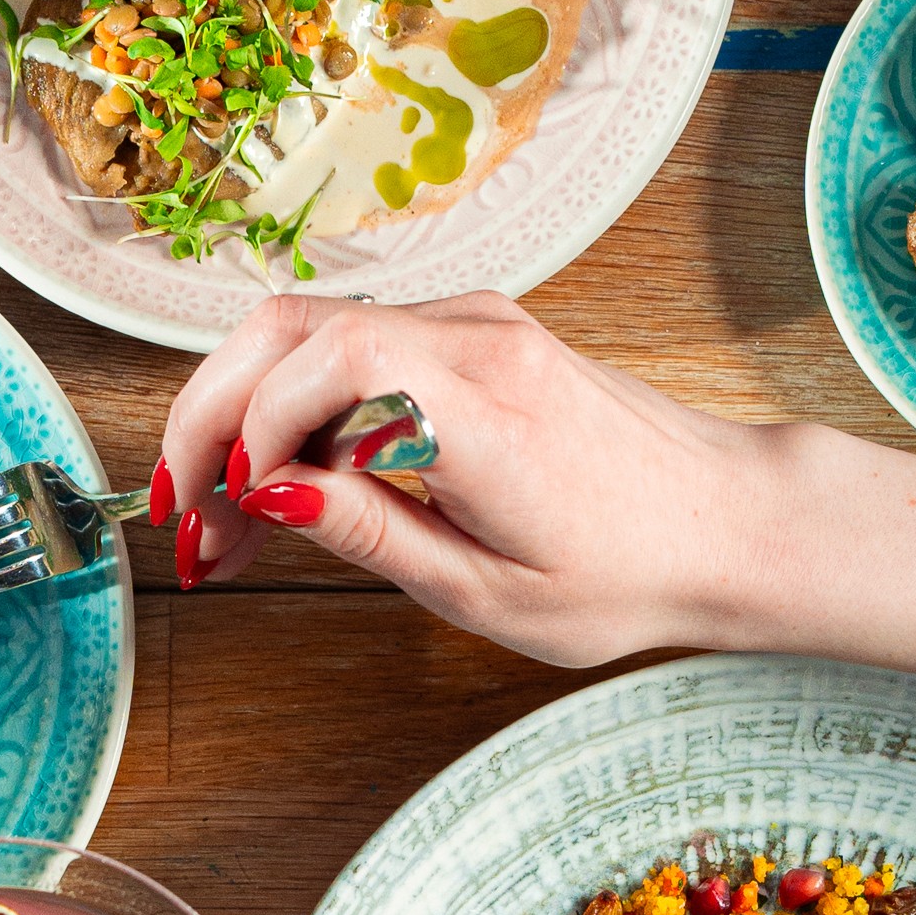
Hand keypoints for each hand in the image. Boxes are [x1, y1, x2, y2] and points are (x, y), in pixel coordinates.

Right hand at [150, 296, 915, 679]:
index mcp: (481, 405)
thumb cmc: (632, 570)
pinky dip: (302, 402)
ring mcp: (478, 323)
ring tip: (225, 516)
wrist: (732, 522)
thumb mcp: (489, 591)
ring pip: (310, 328)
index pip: (317, 364)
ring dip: (249, 410)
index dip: (243, 431)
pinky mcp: (480, 333)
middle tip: (183, 512)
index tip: (221, 514)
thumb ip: (368, 530)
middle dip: (211, 414)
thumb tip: (264, 489)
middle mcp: (475, 337)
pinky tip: (289, 484)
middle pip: (287, 326)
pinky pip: (358, 343)